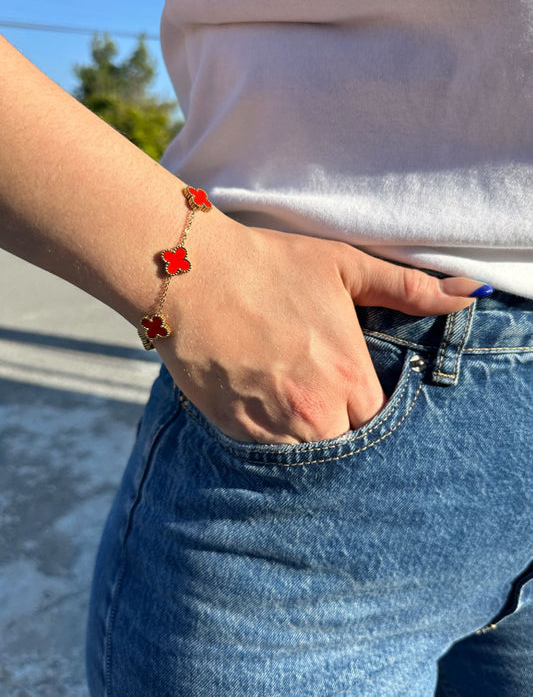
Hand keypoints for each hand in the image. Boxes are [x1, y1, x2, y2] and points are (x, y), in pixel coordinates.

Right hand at [156, 217, 483, 443]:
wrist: (192, 275)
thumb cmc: (269, 265)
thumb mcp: (344, 266)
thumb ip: (409, 287)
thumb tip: (471, 293)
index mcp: (348, 374)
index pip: (380, 419)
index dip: (366, 403)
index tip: (350, 387)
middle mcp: (315, 409)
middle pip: (346, 442)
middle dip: (338, 423)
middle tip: (318, 391)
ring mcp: (272, 425)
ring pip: (307, 455)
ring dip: (304, 435)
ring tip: (288, 397)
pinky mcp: (235, 430)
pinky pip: (266, 454)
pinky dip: (269, 437)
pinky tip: (260, 400)